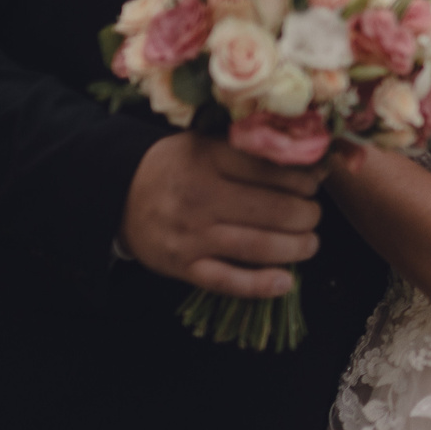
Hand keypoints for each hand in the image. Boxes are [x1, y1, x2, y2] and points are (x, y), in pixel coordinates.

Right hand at [119, 134, 323, 298]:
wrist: (116, 194)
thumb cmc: (173, 167)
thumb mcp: (203, 144)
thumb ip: (249, 151)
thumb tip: (312, 163)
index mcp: (207, 159)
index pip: (271, 171)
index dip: (304, 180)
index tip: (314, 184)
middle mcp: (200, 197)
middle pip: (274, 210)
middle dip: (307, 215)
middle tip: (312, 215)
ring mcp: (191, 235)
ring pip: (258, 246)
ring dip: (296, 248)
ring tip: (309, 243)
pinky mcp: (182, 266)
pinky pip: (228, 281)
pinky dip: (260, 285)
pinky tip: (285, 282)